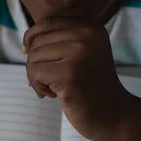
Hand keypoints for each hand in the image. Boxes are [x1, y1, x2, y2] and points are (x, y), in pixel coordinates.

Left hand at [23, 17, 132, 140]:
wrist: (114, 116)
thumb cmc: (91, 86)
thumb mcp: (81, 55)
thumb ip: (59, 42)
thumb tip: (26, 43)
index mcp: (91, 28)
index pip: (48, 24)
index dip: (33, 40)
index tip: (34, 60)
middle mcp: (87, 36)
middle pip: (39, 41)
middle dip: (34, 63)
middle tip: (46, 82)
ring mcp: (79, 54)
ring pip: (34, 56)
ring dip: (35, 76)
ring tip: (50, 89)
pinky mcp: (69, 74)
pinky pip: (35, 72)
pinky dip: (37, 85)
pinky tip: (51, 95)